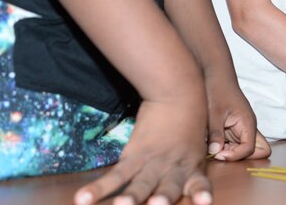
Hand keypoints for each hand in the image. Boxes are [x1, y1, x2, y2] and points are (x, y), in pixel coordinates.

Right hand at [74, 89, 210, 204]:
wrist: (177, 92)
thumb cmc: (190, 122)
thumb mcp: (197, 147)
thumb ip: (192, 168)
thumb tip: (186, 184)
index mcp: (193, 167)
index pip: (200, 184)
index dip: (201, 193)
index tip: (204, 202)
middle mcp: (174, 168)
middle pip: (169, 187)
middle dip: (163, 198)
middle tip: (157, 203)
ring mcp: (152, 162)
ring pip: (140, 183)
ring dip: (132, 196)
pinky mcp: (134, 155)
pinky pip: (115, 174)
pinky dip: (97, 188)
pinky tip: (82, 199)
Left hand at [202, 70, 270, 160]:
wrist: (216, 75)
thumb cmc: (217, 89)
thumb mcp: (214, 113)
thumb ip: (216, 133)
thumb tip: (215, 152)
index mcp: (248, 122)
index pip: (251, 149)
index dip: (236, 155)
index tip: (218, 154)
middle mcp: (248, 127)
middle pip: (255, 152)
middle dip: (238, 157)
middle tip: (219, 152)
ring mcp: (241, 128)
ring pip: (243, 150)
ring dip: (230, 152)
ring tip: (214, 146)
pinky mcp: (233, 128)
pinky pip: (234, 144)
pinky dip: (224, 147)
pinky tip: (212, 141)